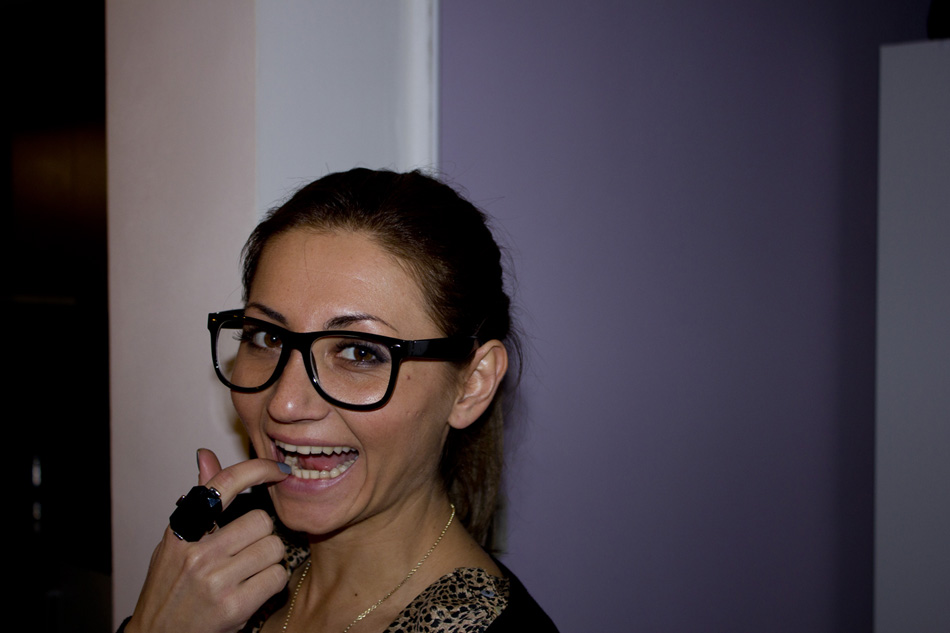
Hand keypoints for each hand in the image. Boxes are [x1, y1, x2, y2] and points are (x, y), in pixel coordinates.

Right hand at [125, 450, 290, 632]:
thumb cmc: (169, 588)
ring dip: (268, 560)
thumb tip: (206, 455)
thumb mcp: (176, 541)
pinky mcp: (234, 606)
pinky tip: (251, 590)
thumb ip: (199, 500)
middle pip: (262, 521)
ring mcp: (216, 580)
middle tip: (245, 552)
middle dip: (261, 535)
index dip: (256, 469)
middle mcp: (197, 553)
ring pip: (274, 548)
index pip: (223, 484)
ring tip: (246, 573)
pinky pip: (277, 577)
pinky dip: (272, 582)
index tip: (277, 469)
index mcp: (182, 531)